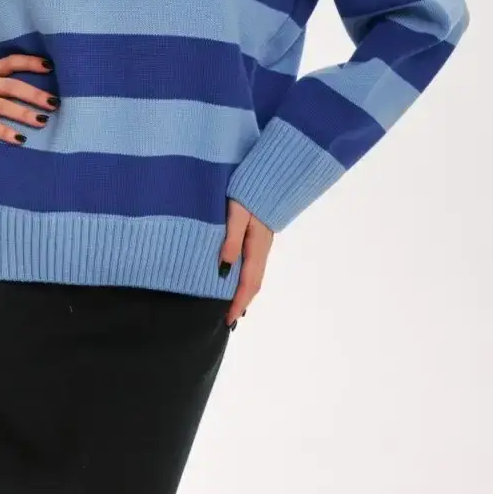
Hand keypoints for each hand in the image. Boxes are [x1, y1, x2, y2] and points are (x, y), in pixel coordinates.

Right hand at [0, 53, 57, 150]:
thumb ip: (0, 90)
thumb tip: (39, 96)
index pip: (10, 62)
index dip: (30, 62)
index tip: (51, 67)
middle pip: (11, 85)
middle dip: (35, 93)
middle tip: (54, 103)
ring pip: (1, 104)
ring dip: (24, 113)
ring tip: (43, 121)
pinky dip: (5, 132)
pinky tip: (20, 139)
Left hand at [220, 199, 274, 325]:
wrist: (269, 174)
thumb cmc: (249, 192)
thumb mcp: (236, 213)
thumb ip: (230, 239)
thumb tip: (224, 268)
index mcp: (257, 246)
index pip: (248, 282)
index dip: (238, 302)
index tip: (228, 319)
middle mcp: (262, 248)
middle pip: (253, 282)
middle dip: (242, 301)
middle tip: (228, 319)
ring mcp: (262, 242)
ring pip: (254, 273)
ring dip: (243, 291)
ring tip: (231, 305)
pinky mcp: (259, 236)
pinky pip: (253, 263)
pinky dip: (245, 277)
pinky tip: (235, 277)